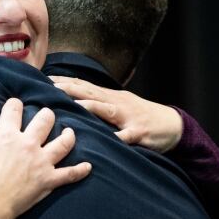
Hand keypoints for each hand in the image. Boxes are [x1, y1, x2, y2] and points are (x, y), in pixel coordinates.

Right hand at [0, 98, 91, 218]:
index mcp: (7, 135)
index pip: (14, 109)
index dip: (14, 104)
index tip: (15, 106)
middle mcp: (28, 144)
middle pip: (45, 120)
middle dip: (46, 115)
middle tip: (46, 116)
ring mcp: (41, 162)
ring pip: (63, 142)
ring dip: (68, 136)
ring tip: (69, 132)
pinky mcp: (49, 180)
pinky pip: (70, 174)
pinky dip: (80, 170)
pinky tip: (88, 167)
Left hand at [49, 75, 182, 152]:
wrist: (173, 125)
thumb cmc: (141, 117)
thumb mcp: (119, 106)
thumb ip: (99, 104)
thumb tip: (74, 102)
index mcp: (110, 97)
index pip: (83, 86)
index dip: (65, 82)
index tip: (44, 79)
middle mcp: (117, 103)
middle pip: (90, 92)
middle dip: (70, 89)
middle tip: (50, 87)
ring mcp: (129, 117)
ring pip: (106, 110)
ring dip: (90, 106)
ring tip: (73, 105)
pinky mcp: (140, 132)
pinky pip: (127, 136)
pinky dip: (117, 137)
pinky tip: (108, 140)